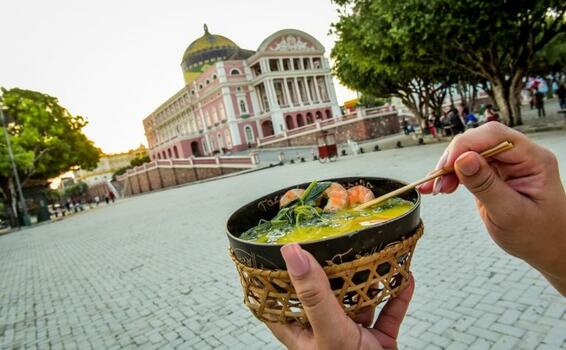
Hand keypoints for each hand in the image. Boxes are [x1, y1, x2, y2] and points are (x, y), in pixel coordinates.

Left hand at [266, 243, 414, 349]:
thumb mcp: (329, 331)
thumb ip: (314, 295)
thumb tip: (293, 253)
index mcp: (301, 330)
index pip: (278, 298)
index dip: (275, 273)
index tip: (278, 244)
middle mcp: (323, 329)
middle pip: (322, 292)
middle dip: (331, 268)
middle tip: (334, 238)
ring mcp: (352, 334)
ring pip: (358, 299)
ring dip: (369, 279)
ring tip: (373, 252)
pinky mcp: (378, 340)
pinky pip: (388, 313)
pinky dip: (397, 296)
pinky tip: (404, 277)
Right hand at [419, 122, 565, 294]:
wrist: (548, 249)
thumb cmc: (537, 235)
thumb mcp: (510, 213)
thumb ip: (485, 185)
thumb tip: (462, 159)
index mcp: (534, 159)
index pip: (495, 136)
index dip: (466, 145)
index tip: (446, 166)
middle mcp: (520, 156)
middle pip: (478, 141)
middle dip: (453, 158)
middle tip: (437, 182)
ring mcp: (506, 164)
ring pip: (469, 152)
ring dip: (448, 168)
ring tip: (435, 188)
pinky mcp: (494, 175)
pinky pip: (468, 166)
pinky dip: (451, 176)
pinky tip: (439, 188)